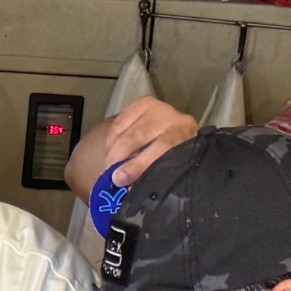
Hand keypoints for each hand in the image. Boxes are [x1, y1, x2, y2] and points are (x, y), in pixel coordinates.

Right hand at [70, 97, 198, 194]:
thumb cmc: (176, 159)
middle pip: (138, 137)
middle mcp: (173, 118)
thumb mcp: (170, 170)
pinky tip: (110, 151)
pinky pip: (119, 121)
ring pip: (126, 130)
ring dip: (112, 150)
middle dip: (118, 158)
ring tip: (106, 167)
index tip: (119, 180)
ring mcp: (158, 108)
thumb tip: (127, 188)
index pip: (161, 148)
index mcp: (185, 137)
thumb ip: (152, 175)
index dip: (137, 165)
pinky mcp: (144, 103)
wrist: (183, 135)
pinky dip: (111, 138)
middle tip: (106, 176)